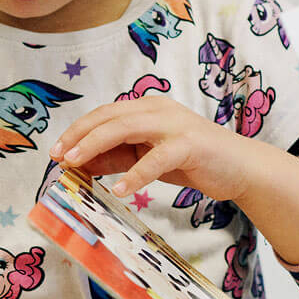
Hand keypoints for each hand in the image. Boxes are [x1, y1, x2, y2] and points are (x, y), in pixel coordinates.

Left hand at [53, 98, 298, 264]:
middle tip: (58, 157)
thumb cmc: (195, 162)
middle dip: (79, 136)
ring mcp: (174, 125)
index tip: (56, 152)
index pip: (104, 114)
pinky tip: (120, 190)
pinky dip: (135, 174)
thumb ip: (119, 157)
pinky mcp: (189, 146)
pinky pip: (155, 159)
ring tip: (75, 165)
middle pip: (109, 116)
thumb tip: (81, 164)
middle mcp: (158, 110)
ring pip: (125, 129)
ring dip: (95, 146)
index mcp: (147, 108)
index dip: (78, 131)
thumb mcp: (149, 158)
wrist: (242, 168)